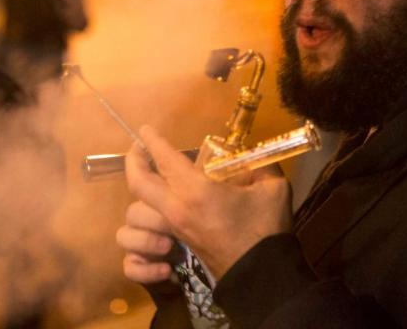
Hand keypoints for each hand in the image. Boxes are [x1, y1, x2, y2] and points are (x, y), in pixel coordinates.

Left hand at [125, 125, 291, 280]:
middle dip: (133, 161)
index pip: (165, 159)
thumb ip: (259, 165)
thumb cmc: (266, 230)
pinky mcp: (177, 246)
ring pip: (136, 210)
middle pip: (137, 183)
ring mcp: (174, 230)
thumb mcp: (273, 188)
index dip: (153, 141)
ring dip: (139, 192)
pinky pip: (143, 238)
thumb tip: (248, 155)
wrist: (262, 276)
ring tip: (151, 180)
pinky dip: (142, 228)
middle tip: (138, 148)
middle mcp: (177, 209)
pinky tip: (158, 213)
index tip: (145, 129)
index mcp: (197, 191)